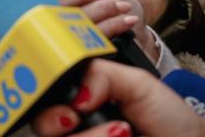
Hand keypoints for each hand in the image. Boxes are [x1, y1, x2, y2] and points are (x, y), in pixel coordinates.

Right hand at [32, 59, 204, 136]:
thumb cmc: (167, 116)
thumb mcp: (135, 82)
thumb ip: (100, 73)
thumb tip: (75, 95)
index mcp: (77, 96)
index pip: (41, 95)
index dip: (37, 97)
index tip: (62, 105)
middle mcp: (74, 124)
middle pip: (40, 126)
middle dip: (53, 122)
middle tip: (75, 117)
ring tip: (123, 132)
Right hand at [52, 0, 157, 62]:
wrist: (135, 29)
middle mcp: (58, 18)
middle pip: (58, 5)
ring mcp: (71, 37)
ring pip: (78, 21)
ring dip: (103, 10)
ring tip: (122, 6)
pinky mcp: (88, 51)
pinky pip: (96, 38)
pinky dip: (114, 25)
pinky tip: (127, 18)